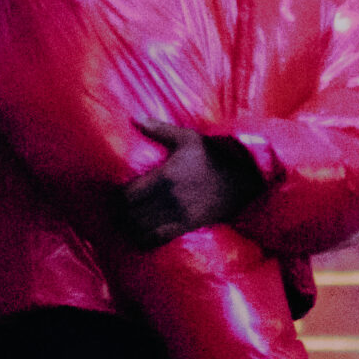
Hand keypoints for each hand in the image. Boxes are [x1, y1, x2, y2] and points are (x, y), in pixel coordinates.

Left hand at [118, 121, 247, 251]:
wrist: (242, 179)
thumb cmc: (213, 156)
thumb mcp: (189, 139)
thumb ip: (160, 130)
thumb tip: (135, 118)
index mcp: (165, 176)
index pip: (128, 195)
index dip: (116, 198)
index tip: (115, 195)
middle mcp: (169, 198)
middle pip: (131, 215)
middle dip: (120, 215)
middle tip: (117, 211)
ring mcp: (178, 215)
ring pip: (141, 229)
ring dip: (130, 228)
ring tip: (127, 223)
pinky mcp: (187, 226)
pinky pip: (158, 239)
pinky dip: (145, 240)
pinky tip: (141, 236)